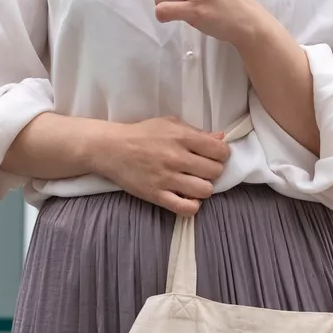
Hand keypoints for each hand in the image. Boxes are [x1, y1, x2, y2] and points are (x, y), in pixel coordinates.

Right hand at [90, 116, 229, 215]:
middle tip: (203, 170)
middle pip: (215, 171)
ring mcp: (167, 179)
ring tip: (195, 184)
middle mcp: (177, 158)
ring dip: (204, 188)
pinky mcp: (156, 195)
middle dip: (213, 171)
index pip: (220, 151)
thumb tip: (220, 137)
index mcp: (182, 138)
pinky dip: (192, 206)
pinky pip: (185, 208)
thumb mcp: (169, 124)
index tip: (214, 156)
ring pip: (205, 191)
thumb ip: (196, 131)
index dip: (221, 154)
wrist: (111, 149)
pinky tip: (188, 198)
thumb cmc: (141, 134)